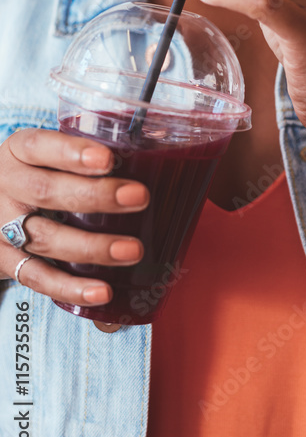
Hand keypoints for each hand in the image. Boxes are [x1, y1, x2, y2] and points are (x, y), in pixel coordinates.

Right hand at [0, 129, 147, 303]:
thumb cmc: (37, 172)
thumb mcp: (48, 154)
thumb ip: (89, 154)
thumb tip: (157, 153)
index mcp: (19, 152)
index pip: (40, 145)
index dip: (73, 152)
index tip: (108, 159)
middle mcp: (6, 186)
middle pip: (47, 191)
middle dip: (96, 196)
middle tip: (140, 197)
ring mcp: (1, 227)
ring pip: (46, 238)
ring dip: (93, 247)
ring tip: (133, 250)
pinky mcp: (4, 261)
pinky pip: (37, 277)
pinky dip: (71, 287)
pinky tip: (102, 291)